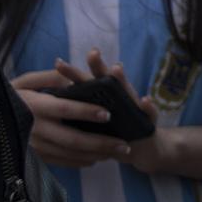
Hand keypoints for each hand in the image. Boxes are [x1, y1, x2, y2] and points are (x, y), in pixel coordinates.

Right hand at [12, 64, 136, 169]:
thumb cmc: (12, 93)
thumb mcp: (26, 81)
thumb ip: (50, 78)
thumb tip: (73, 76)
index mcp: (35, 106)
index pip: (65, 109)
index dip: (86, 112)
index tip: (108, 114)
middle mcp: (35, 128)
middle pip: (72, 138)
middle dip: (100, 143)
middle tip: (124, 146)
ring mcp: (33, 145)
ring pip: (68, 153)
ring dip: (94, 155)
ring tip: (116, 153)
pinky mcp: (32, 155)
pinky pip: (58, 161)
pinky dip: (78, 162)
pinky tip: (95, 160)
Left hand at [56, 50, 165, 171]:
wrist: (141, 148)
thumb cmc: (113, 133)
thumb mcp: (95, 124)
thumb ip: (81, 113)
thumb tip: (51, 109)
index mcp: (102, 99)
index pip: (85, 83)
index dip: (72, 73)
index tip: (57, 63)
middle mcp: (118, 97)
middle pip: (106, 80)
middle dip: (98, 66)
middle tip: (91, 53)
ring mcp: (134, 106)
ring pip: (128, 90)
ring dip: (123, 80)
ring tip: (116, 69)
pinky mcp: (148, 119)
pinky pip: (149, 112)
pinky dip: (148, 106)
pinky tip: (144, 100)